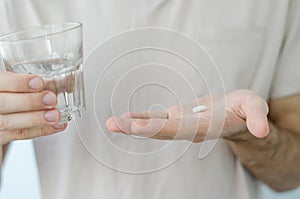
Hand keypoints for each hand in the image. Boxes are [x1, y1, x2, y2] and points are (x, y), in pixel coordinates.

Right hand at [0, 71, 65, 145]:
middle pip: (3, 103)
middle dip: (29, 101)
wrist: (3, 114)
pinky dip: (41, 130)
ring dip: (36, 119)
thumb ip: (40, 82)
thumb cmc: (14, 95)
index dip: (18, 83)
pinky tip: (56, 126)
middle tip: (51, 100)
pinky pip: (20, 134)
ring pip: (10, 122)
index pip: (1, 82)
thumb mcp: (21, 84)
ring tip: (56, 115)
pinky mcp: (1, 136)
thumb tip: (69, 81)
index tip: (38, 82)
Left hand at [106, 90, 268, 141]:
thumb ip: (256, 117)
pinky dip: (138, 118)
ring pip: (154, 125)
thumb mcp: (255, 108)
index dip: (158, 128)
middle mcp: (188, 129)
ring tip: (111, 123)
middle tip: (113, 124)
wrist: (235, 116)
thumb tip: (261, 129)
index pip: (179, 130)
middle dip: (136, 127)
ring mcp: (180, 124)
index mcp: (204, 127)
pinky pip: (155, 118)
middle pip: (160, 130)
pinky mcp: (176, 117)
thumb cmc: (244, 111)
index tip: (137, 127)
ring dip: (131, 124)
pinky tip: (123, 118)